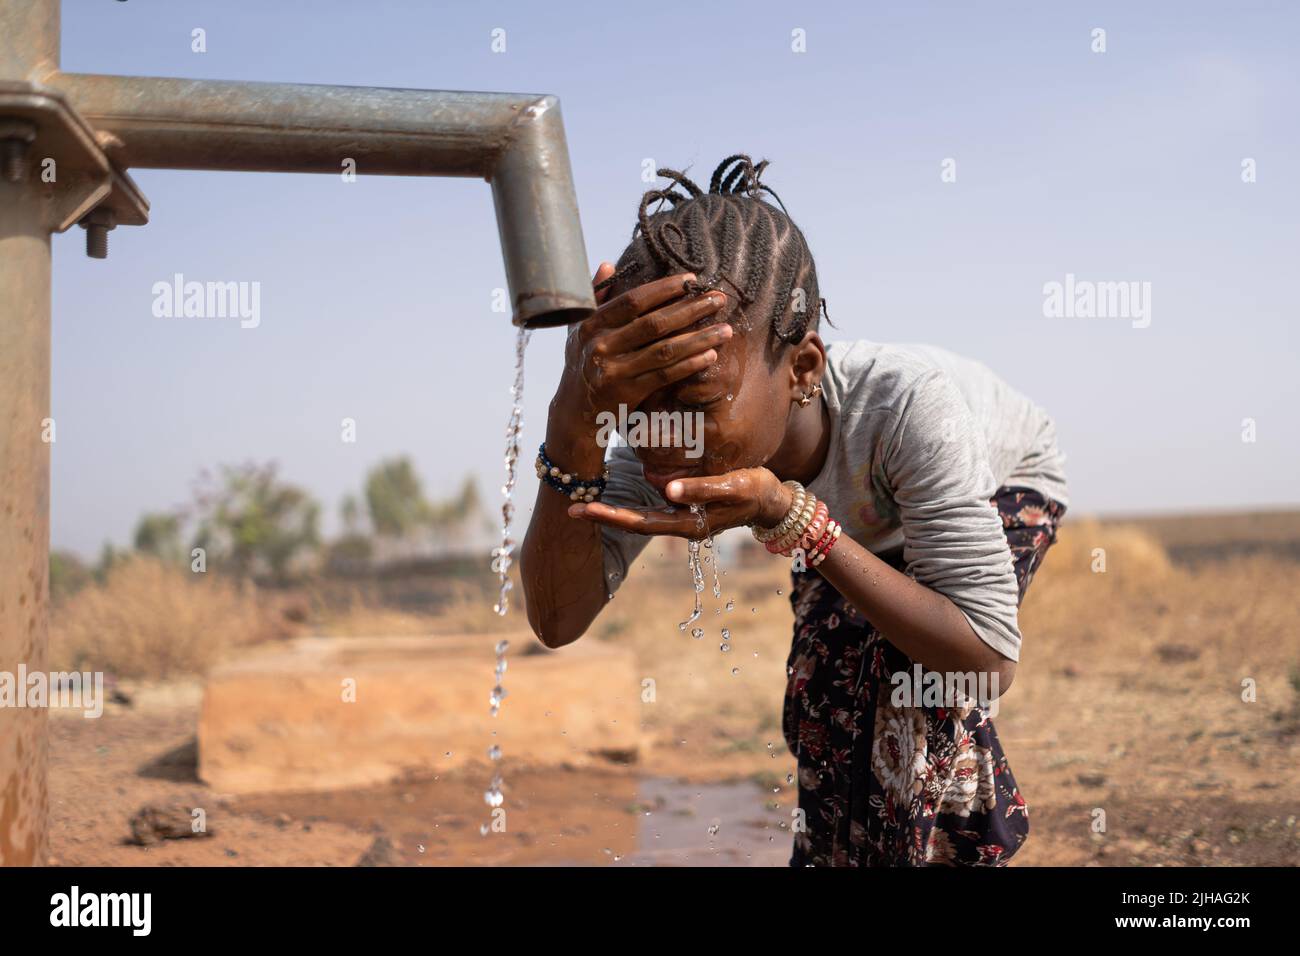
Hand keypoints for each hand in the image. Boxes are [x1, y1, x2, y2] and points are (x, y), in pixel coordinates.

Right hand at [554, 263, 731, 426]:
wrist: (574, 414)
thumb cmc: (582, 365)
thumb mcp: (580, 331)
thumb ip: (595, 299)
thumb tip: (608, 265)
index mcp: (591, 325)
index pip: (633, 300)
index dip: (663, 288)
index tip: (690, 280)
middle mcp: (600, 346)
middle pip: (654, 323)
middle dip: (691, 309)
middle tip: (718, 299)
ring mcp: (613, 371)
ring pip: (664, 350)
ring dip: (699, 338)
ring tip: (725, 329)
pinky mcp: (626, 393)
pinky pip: (664, 375)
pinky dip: (689, 364)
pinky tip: (710, 355)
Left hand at [567, 467, 792, 538]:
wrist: (773, 501)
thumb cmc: (755, 489)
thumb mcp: (732, 485)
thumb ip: (701, 489)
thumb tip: (667, 490)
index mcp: (688, 524)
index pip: (641, 522)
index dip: (611, 516)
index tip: (584, 509)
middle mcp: (681, 525)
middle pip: (635, 522)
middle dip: (604, 516)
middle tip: (571, 507)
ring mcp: (682, 518)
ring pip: (642, 515)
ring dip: (615, 509)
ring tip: (586, 498)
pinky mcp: (686, 508)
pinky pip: (654, 506)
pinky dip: (633, 501)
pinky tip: (618, 489)